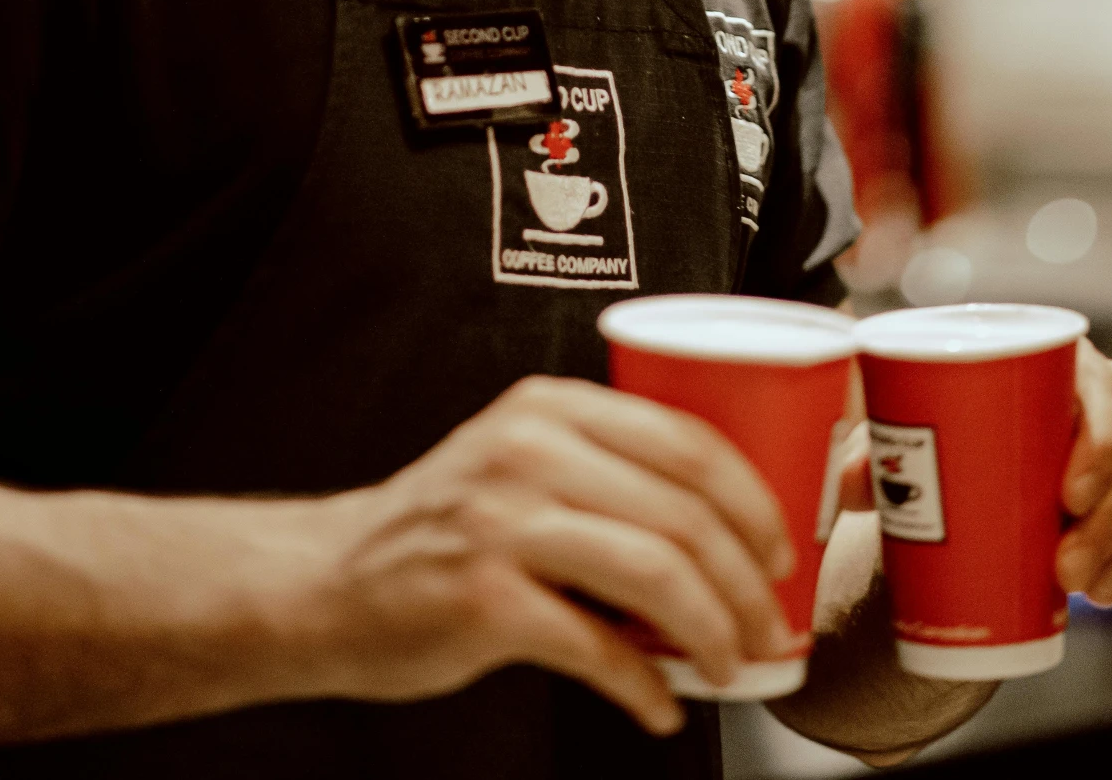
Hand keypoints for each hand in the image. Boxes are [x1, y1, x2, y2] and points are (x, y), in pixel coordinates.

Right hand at [310, 375, 796, 735]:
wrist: (327, 581)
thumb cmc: (441, 527)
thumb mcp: (519, 459)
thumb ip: (605, 467)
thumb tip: (728, 520)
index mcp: (550, 407)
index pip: (686, 438)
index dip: (753, 499)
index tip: (784, 549)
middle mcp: (529, 450)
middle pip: (683, 511)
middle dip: (748, 580)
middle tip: (772, 624)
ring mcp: (503, 522)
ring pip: (655, 571)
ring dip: (713, 630)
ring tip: (730, 663)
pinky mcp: (484, 598)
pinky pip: (597, 646)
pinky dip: (645, 686)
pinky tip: (659, 706)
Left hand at [827, 342, 1111, 607]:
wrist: (976, 474)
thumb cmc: (941, 437)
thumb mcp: (900, 435)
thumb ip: (870, 446)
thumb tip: (849, 481)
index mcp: (1061, 367)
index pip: (1103, 389)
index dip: (1100, 443)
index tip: (1067, 500)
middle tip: (1068, 575)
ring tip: (1097, 595)